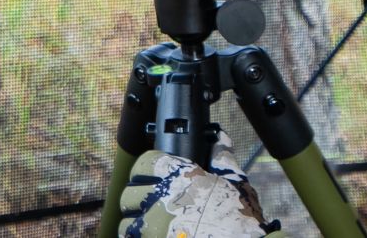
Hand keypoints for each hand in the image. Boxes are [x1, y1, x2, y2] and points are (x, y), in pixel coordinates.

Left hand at [118, 130, 281, 236]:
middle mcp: (161, 196)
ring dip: (136, 224)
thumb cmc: (239, 217)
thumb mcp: (235, 182)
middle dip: (138, 201)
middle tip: (150, 207)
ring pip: (127, 221)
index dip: (145, 171)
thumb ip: (222, 158)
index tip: (149, 179)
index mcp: (179, 175)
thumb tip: (220, 137)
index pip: (144, 163)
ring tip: (151, 228)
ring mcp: (153, 223)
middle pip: (130, 194)